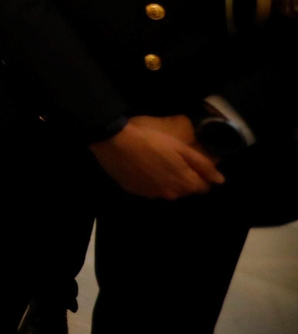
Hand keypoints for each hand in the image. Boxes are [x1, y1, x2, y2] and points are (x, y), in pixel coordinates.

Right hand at [89, 117, 224, 199]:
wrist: (113, 141)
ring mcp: (151, 194)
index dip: (200, 175)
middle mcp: (170, 194)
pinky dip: (150, 180)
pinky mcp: (135, 191)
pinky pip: (149, 188)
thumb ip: (202, 164)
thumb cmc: (150, 139)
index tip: (191, 161)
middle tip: (172, 158)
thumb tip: (220, 180)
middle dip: (182, 177)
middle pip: (184, 189)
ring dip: (166, 179)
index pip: (203, 187)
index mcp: (184, 182)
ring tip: (155, 161)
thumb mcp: (179, 147)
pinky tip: (142, 166)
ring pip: (166, 189)